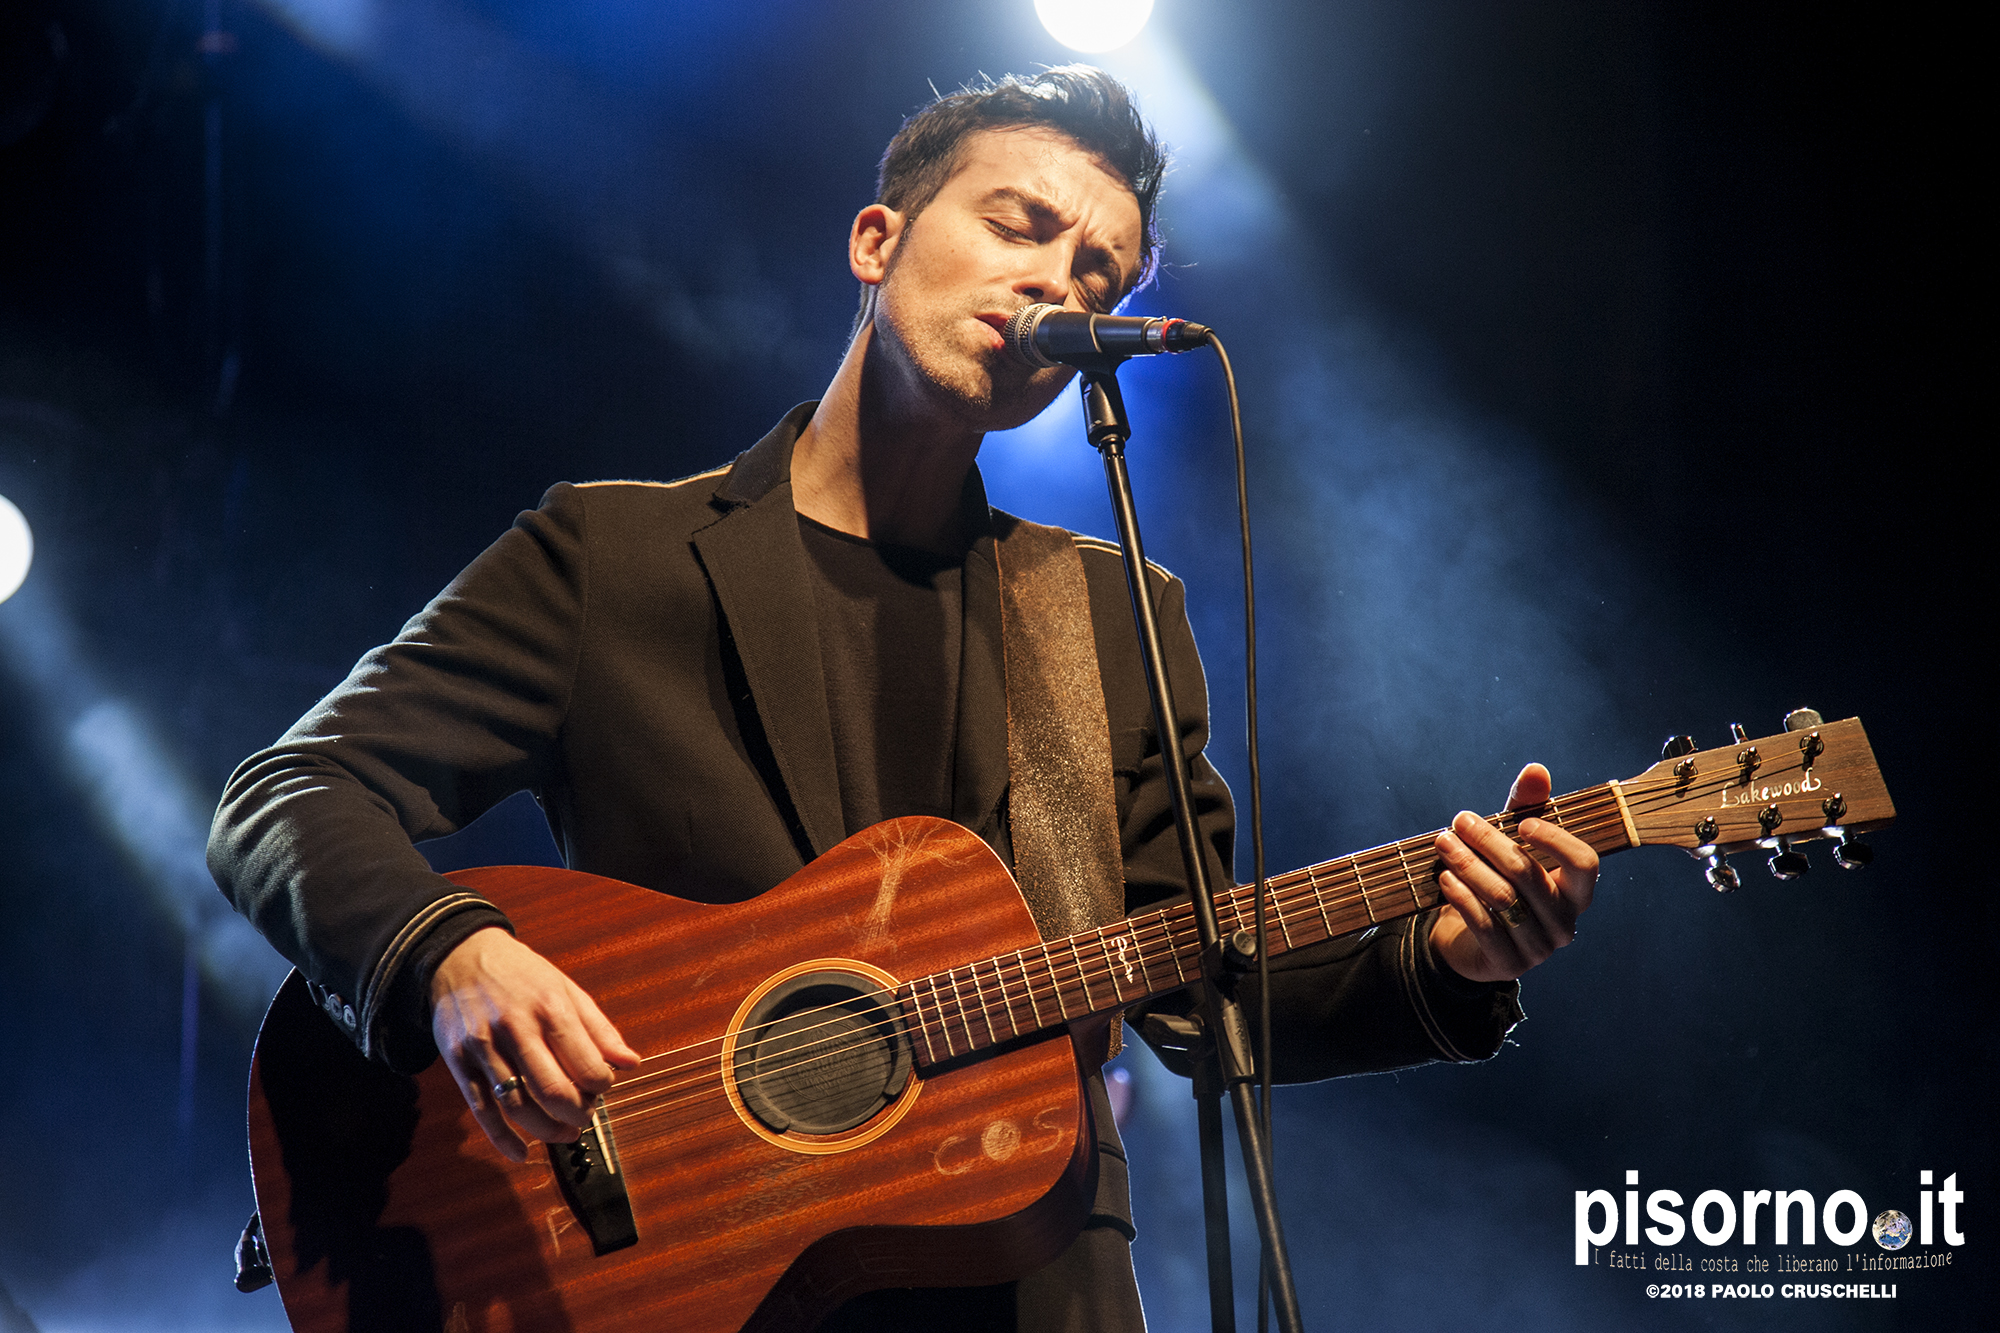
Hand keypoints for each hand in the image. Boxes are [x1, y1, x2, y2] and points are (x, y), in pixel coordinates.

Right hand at [430, 927, 641, 1161]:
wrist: (458, 957)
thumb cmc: (520, 974)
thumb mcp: (566, 988)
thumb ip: (600, 1028)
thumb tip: (631, 1063)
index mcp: (549, 1007)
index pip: (586, 1064)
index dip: (601, 1086)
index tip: (602, 1087)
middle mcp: (516, 1028)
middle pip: (553, 1091)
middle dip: (578, 1115)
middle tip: (586, 1117)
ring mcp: (484, 1048)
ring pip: (518, 1106)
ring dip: (547, 1131)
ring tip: (564, 1133)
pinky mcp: (459, 1064)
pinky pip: (482, 1111)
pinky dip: (502, 1139)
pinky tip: (521, 1153)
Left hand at [1427, 763, 1598, 983]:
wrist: (1468, 941)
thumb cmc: (1499, 881)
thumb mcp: (1512, 842)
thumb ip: (1526, 807)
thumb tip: (1536, 768)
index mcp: (1576, 891)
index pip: (1584, 863)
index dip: (1555, 840)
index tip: (1520, 822)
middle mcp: (1565, 922)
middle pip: (1529, 875)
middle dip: (1489, 843)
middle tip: (1458, 822)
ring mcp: (1539, 948)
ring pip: (1504, 900)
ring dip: (1469, 866)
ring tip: (1443, 844)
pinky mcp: (1509, 964)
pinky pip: (1485, 927)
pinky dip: (1462, 898)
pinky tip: (1445, 878)